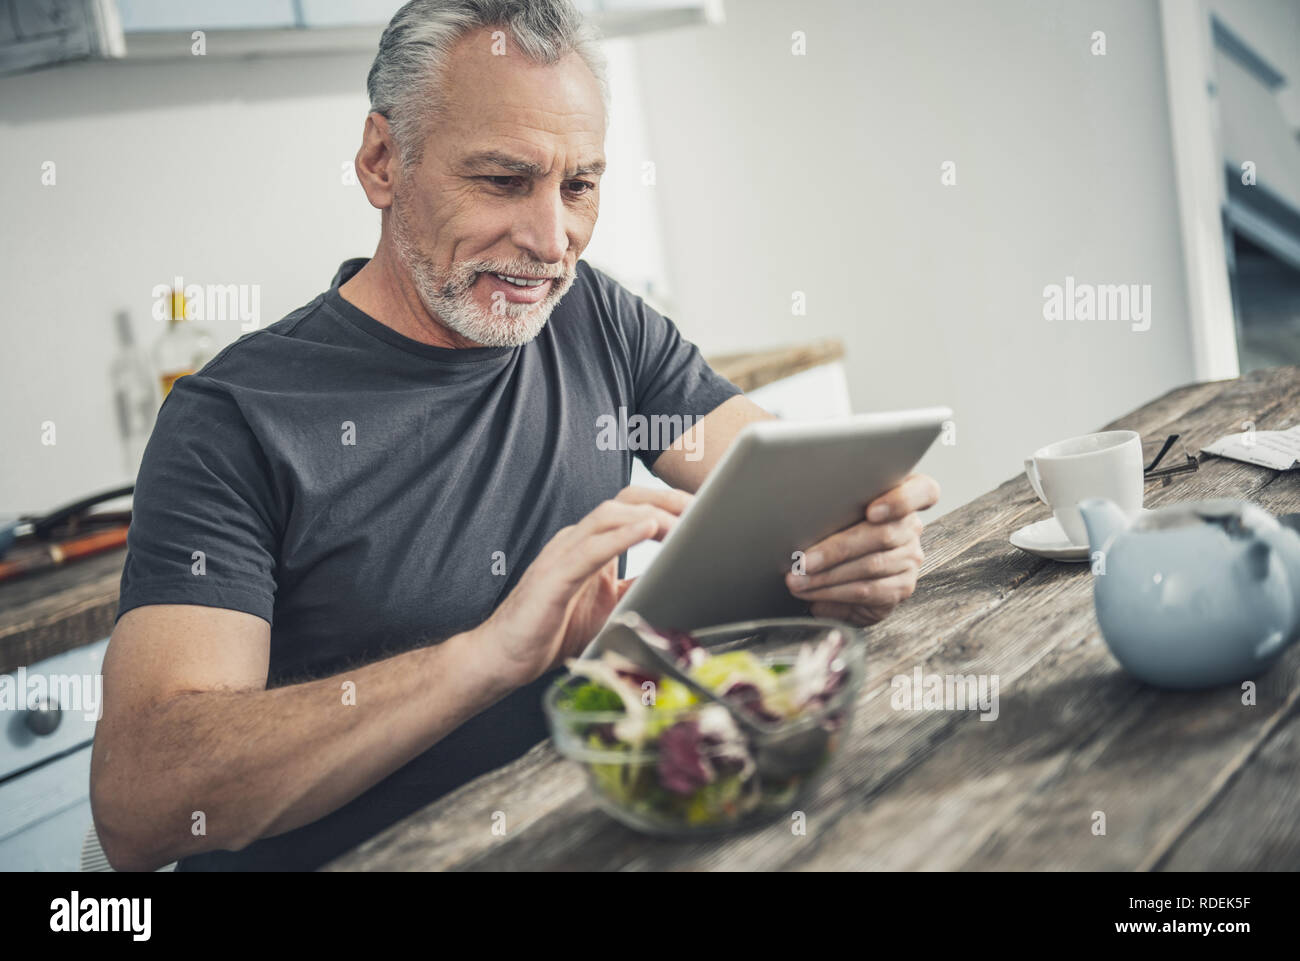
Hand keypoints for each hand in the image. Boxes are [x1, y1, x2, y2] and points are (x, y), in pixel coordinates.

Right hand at [476, 486, 692, 687]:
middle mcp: (577, 541)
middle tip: (702, 507)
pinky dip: (621, 535)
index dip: (668, 503)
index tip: (703, 510)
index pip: (633, 509)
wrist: (503, 657)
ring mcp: (563, 554)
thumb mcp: (609, 607)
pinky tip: (647, 528)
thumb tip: (678, 582)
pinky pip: (590, 548)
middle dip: (666, 499)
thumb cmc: (550, 630)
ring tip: (682, 519)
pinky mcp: (554, 577)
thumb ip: (637, 589)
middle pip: (625, 501)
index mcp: (592, 545)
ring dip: (649, 514)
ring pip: (609, 516)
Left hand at [784, 473, 939, 625]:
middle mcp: (911, 526)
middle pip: (881, 535)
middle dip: (835, 550)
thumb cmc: (834, 530)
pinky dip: (835, 593)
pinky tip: (813, 593)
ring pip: (870, 566)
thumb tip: (797, 523)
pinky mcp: (902, 587)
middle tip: (802, 561)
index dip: (900, 501)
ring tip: (797, 580)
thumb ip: (831, 510)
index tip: (871, 511)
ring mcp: (910, 558)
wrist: (846, 573)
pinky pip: (868, 590)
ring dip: (827, 576)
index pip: (923, 491)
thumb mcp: (834, 513)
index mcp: (902, 496)